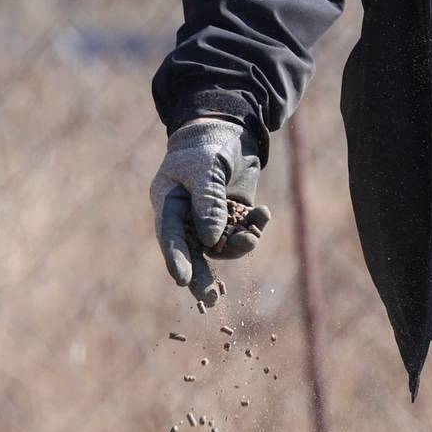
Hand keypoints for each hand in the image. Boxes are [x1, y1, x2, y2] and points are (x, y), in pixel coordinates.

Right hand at [150, 119, 269, 304]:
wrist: (231, 130)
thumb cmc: (209, 145)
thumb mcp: (207, 169)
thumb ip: (209, 203)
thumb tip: (212, 242)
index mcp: (169, 202)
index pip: (171, 235)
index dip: (176, 259)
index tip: (182, 280)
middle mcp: (186, 216)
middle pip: (192, 252)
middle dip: (203, 276)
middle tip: (211, 301)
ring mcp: (209, 220)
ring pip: (220, 248)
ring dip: (238, 247)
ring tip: (251, 238)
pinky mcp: (231, 220)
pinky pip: (241, 235)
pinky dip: (254, 229)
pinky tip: (262, 213)